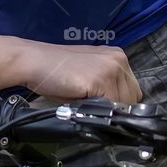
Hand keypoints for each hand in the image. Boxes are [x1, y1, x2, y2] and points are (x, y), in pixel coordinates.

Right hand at [18, 41, 142, 104]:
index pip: (132, 90)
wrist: (34, 61)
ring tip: (84, 100)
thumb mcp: (89, 75)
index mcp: (117, 56)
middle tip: (91, 103)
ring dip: (105, 109)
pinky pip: (109, 106)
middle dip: (114, 106)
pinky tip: (81, 100)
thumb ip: (107, 85)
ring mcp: (111, 68)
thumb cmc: (56, 72)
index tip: (101, 104)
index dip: (118, 102)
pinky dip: (97, 110)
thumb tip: (119, 108)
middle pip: (132, 98)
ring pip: (122, 104)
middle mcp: (119, 59)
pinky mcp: (100, 79)